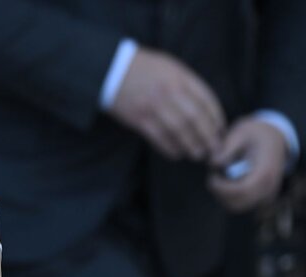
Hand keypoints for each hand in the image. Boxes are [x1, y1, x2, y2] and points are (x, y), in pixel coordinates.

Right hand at [108, 48, 224, 160]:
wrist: (111, 69)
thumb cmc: (142, 67)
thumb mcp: (169, 66)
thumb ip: (186, 82)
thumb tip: (203, 105)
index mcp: (180, 77)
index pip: (206, 100)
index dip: (216, 118)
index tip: (221, 130)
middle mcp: (169, 92)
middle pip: (195, 118)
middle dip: (208, 136)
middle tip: (215, 149)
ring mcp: (153, 106)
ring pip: (179, 130)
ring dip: (191, 145)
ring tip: (198, 154)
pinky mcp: (139, 119)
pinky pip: (159, 137)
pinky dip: (169, 148)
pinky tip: (176, 153)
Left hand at [208, 117, 289, 210]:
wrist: (274, 136)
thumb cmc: (255, 133)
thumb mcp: (240, 133)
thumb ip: (226, 148)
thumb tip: (214, 163)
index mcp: (265, 170)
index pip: (242, 190)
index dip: (222, 188)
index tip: (212, 176)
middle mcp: (269, 185)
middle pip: (238, 203)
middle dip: (220, 193)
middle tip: (214, 176)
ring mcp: (267, 193)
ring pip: (238, 206)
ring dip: (223, 195)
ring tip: (221, 177)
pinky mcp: (262, 196)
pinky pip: (242, 204)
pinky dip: (229, 196)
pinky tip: (227, 181)